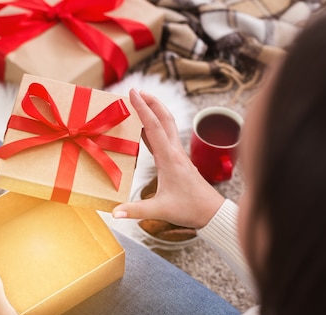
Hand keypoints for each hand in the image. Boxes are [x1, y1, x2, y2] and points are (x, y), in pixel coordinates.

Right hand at [113, 89, 224, 228]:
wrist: (211, 212)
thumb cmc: (189, 209)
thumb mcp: (160, 210)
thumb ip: (135, 211)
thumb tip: (114, 213)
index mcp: (168, 159)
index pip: (153, 127)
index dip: (142, 108)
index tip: (132, 93)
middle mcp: (175, 152)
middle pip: (164, 118)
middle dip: (151, 102)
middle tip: (136, 90)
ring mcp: (178, 155)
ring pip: (167, 125)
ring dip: (155, 111)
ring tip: (141, 102)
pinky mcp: (179, 160)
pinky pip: (166, 137)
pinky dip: (155, 127)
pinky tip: (146, 129)